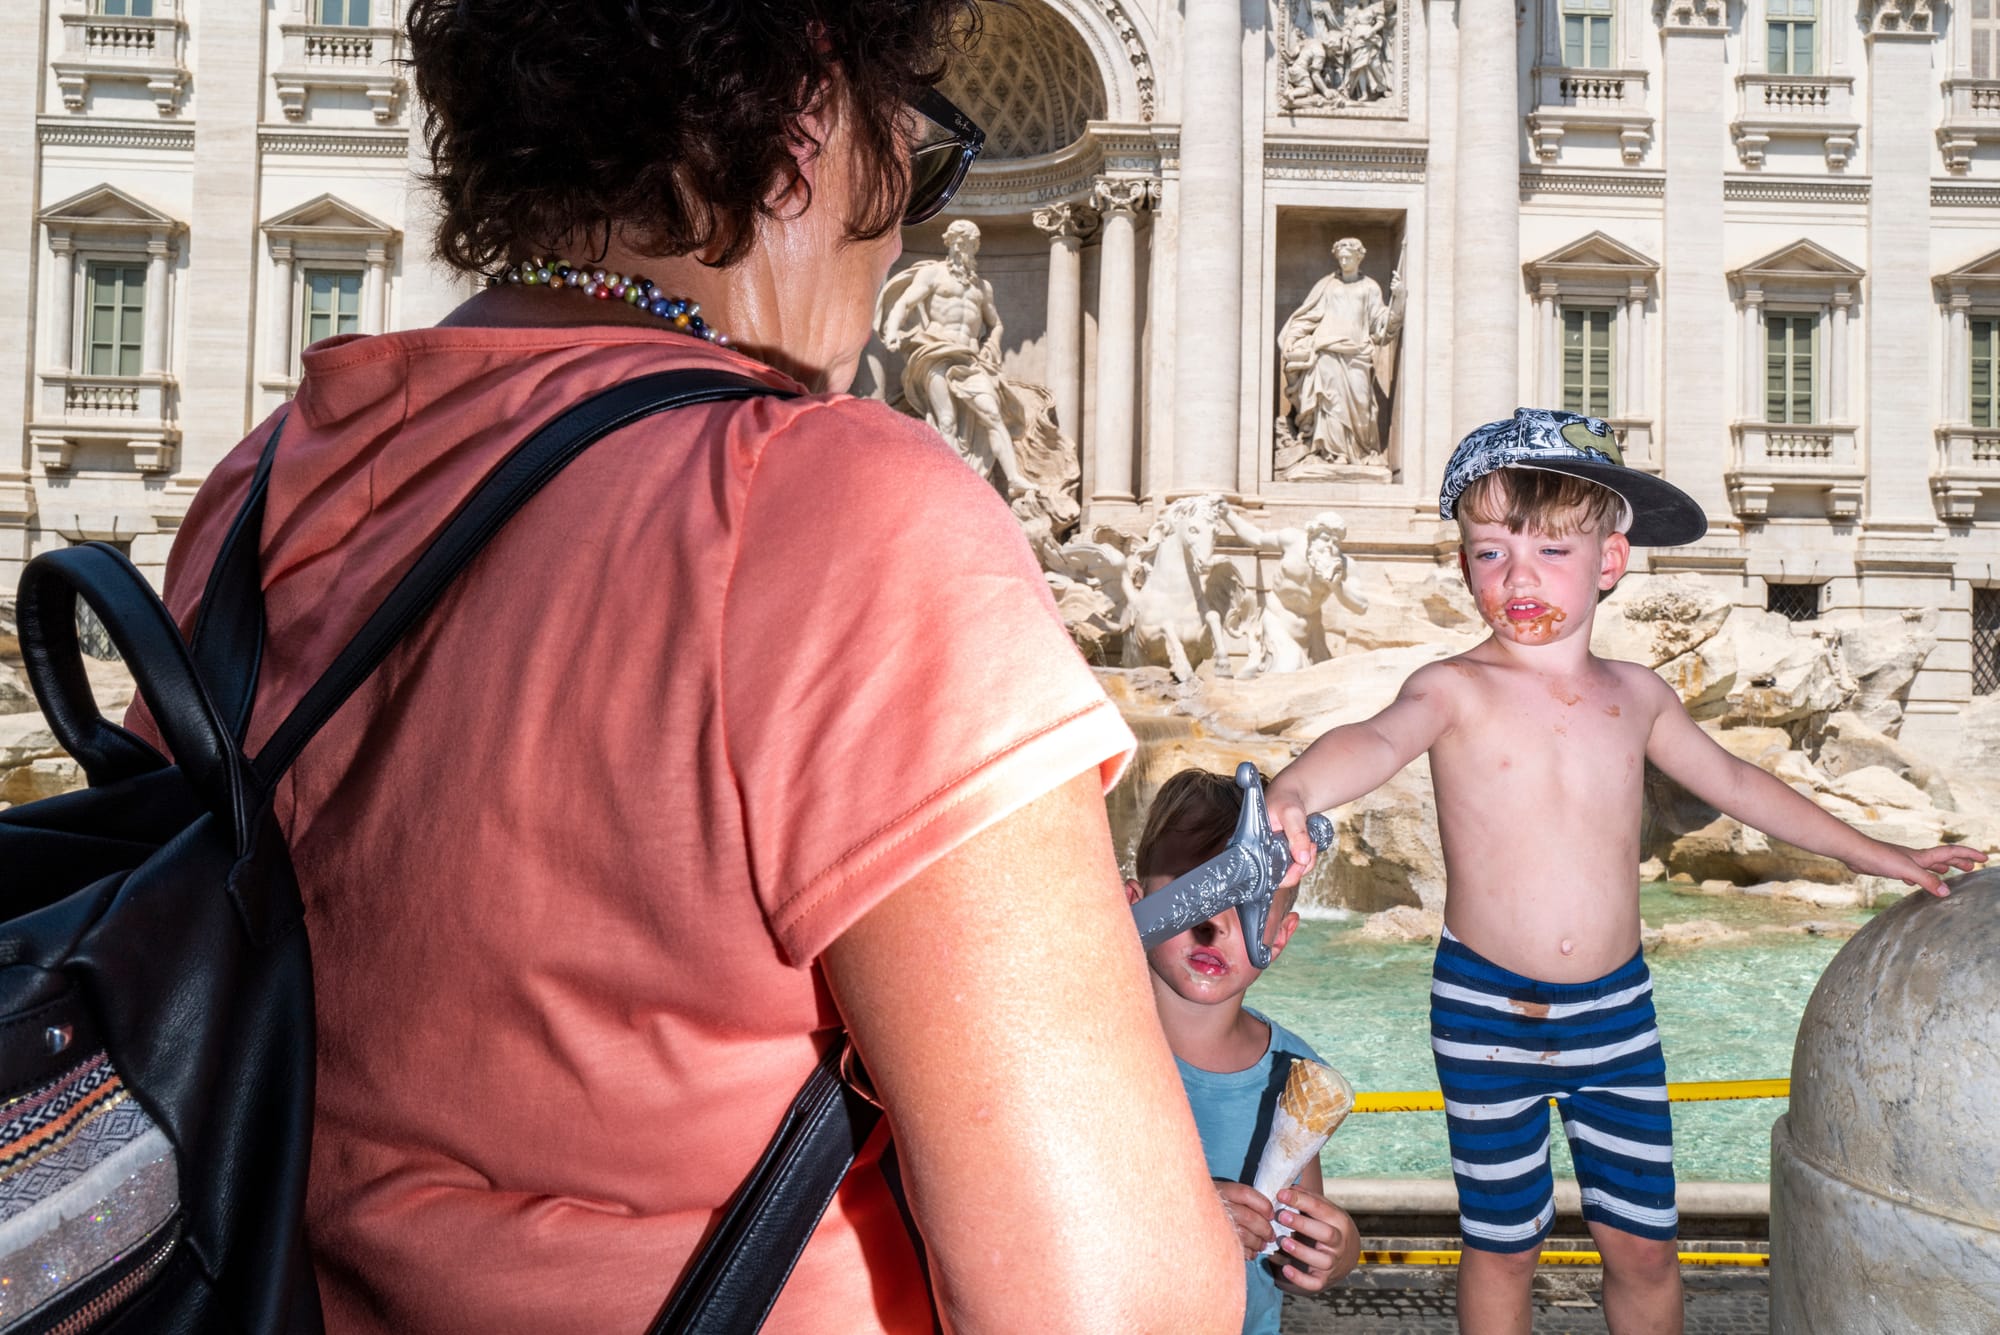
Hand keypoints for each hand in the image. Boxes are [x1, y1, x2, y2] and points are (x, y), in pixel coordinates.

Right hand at [1213, 1179, 1274, 1261]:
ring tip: (1262, 1245)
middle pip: (1248, 1217)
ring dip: (1257, 1243)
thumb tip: (1267, 1214)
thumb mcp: (1219, 1193)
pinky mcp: (1212, 1241)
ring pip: (1243, 1235)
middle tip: (1271, 1236)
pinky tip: (1251, 1253)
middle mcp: (1216, 1206)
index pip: (1246, 1194)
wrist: (1182, 1215)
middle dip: (1264, 1229)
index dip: (1263, 1205)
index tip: (1272, 1214)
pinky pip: (1235, 1249)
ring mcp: (1213, 1224)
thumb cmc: (1207, 1204)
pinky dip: (1247, 1252)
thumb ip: (1238, 1199)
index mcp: (1220, 1190)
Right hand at [1265, 782, 1317, 889]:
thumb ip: (1297, 835)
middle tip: (1310, 849)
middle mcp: (1260, 854)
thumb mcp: (1291, 814)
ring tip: (1310, 843)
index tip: (1300, 863)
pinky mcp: (1282, 856)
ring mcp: (1272, 856)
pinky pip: (1296, 867)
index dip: (1284, 876)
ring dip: (1306, 863)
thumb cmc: (1285, 800)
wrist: (1291, 794)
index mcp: (1252, 845)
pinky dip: (1307, 860)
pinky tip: (1310, 845)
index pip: (1263, 874)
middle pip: (1280, 878)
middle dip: (1299, 868)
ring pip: (1290, 873)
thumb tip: (1303, 859)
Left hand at [1270, 1186, 1357, 1294]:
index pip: (1321, 1209)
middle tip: (1281, 1216)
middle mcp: (1339, 1243)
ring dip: (1301, 1251)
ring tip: (1283, 1242)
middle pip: (1326, 1234)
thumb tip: (1287, 1187)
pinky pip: (1313, 1283)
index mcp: (1339, 1221)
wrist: (1347, 1255)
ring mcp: (1333, 1263)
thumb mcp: (1323, 1210)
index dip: (1301, 1200)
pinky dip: (1300, 1278)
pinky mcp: (1323, 1280)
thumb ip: (1306, 1198)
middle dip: (1303, 1225)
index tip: (1281, 1194)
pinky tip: (1285, 1269)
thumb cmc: (1328, 1226)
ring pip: (1321, 1260)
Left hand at [1851, 841, 1986, 896]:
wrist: (1855, 854)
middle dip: (1958, 861)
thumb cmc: (1880, 858)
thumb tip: (1947, 892)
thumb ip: (1927, 881)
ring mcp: (1903, 862)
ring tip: (1949, 872)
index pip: (1951, 852)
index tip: (1984, 858)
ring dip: (1940, 868)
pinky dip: (1918, 876)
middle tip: (1972, 867)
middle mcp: (1915, 858)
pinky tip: (1913, 882)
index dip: (1968, 854)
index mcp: (1922, 857)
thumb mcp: (1907, 871)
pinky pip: (1911, 872)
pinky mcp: (1891, 868)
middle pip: (1942, 858)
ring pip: (1927, 865)